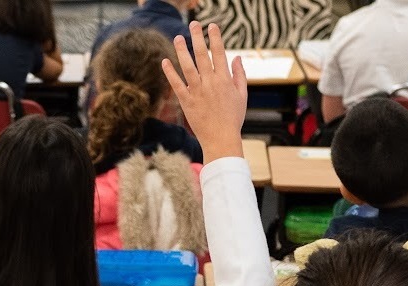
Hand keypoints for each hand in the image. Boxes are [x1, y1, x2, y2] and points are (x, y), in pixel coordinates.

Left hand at [162, 22, 246, 163]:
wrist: (221, 139)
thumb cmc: (233, 118)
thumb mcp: (242, 96)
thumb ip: (240, 75)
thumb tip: (237, 58)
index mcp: (224, 80)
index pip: (219, 53)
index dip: (215, 38)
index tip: (212, 27)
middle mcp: (210, 83)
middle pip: (202, 56)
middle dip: (198, 38)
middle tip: (193, 24)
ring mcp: (197, 92)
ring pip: (188, 67)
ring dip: (182, 51)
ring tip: (178, 37)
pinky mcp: (187, 102)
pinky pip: (177, 84)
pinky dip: (170, 73)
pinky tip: (165, 61)